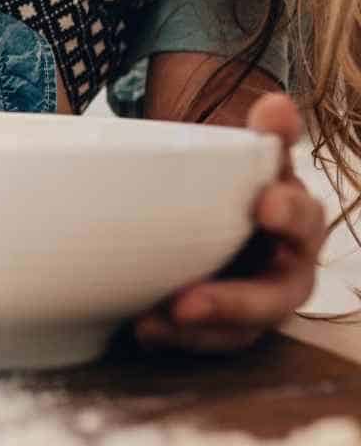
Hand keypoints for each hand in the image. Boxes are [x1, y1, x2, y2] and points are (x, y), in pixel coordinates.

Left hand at [133, 92, 326, 352]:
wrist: (211, 213)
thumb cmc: (232, 185)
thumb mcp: (244, 159)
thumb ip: (262, 138)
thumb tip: (278, 102)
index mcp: (294, 219)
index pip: (302, 218)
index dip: (287, 213)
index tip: (264, 204)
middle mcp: (285, 268)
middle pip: (277, 295)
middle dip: (236, 300)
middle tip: (189, 302)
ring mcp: (258, 303)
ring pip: (241, 329)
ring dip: (200, 329)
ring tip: (158, 320)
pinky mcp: (229, 327)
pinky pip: (210, 342)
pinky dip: (178, 338)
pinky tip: (144, 327)